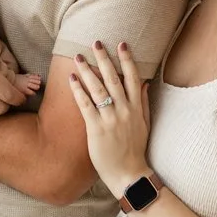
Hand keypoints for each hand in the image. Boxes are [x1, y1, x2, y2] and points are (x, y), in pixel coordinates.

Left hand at [69, 41, 150, 198]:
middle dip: (104, 59)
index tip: (122, 44)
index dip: (127, 60)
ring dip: (87, 70)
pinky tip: (72, 79)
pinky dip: (78, 90)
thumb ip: (144, 102)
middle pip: (113, 79)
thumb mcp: (145, 124)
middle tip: (96, 42)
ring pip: (98, 89)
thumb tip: (144, 82)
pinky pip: (85, 106)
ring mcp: (110, 120)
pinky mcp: (96, 129)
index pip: (133, 78)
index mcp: (137, 108)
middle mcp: (124, 111)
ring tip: (78, 57)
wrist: (128, 175)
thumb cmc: (135, 149)